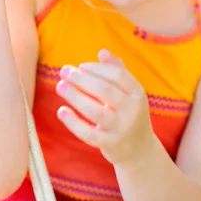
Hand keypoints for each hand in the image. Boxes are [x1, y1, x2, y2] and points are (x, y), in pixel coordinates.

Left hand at [56, 49, 154, 166]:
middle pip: (105, 91)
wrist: (139, 150)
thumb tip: (102, 51)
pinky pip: (89, 134)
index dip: (97, 68)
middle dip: (82, 79)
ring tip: (60, 86)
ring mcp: (121, 129)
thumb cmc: (129, 114)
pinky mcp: (110, 145)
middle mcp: (132, 111)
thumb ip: (117, 71)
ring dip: (75, 96)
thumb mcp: (129, 93)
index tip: (81, 66)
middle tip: (64, 71)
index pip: (118, 75)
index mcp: (138, 94)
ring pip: (95, 111)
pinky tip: (61, 111)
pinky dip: (73, 123)